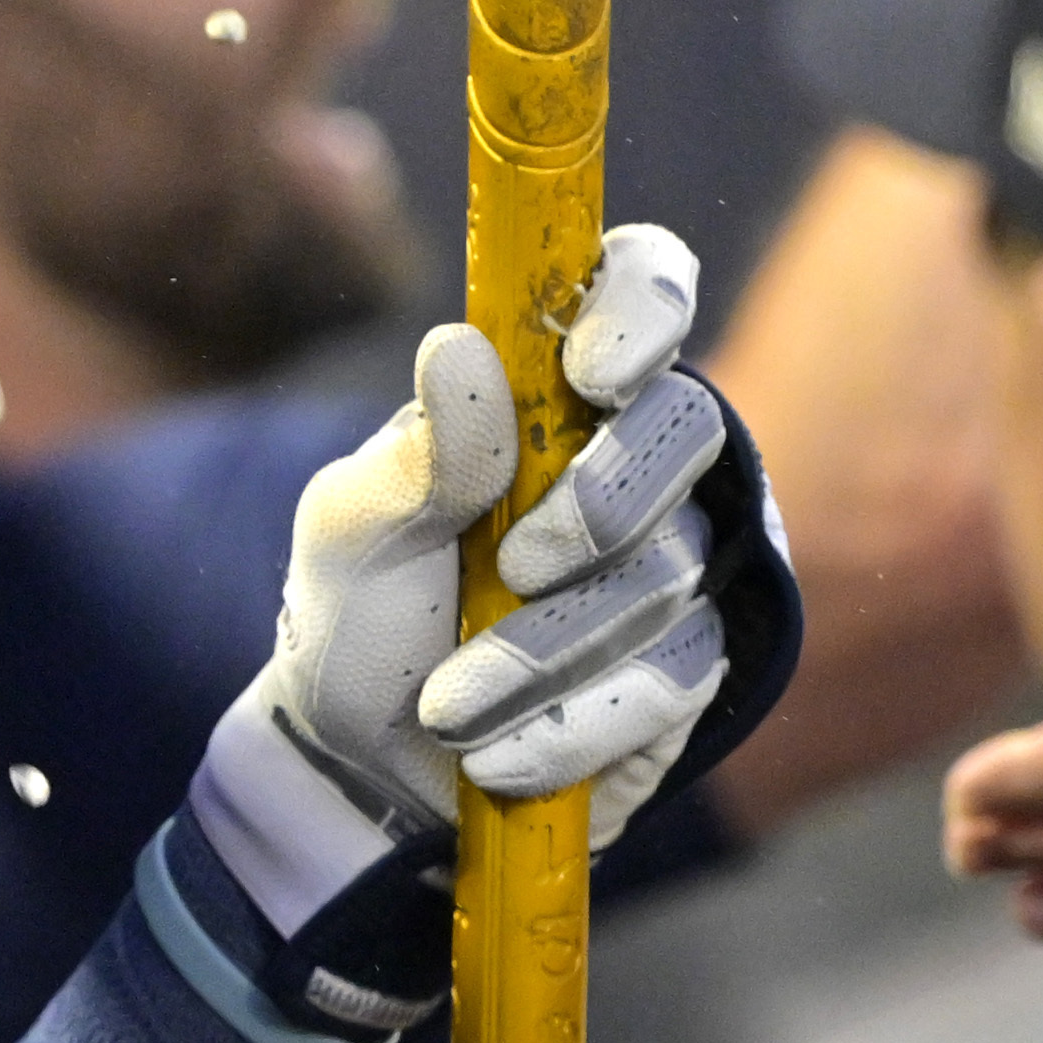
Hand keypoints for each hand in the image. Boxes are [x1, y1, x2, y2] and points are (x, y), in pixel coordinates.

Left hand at [200, 230, 801, 960]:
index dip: (644, 307)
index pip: (645, 286)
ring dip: (542, 651)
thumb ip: (420, 452)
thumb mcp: (354, 526)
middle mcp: (632, 459)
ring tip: (447, 705)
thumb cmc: (361, 609)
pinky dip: (569, 723)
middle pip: (688, 429)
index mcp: (550, 389)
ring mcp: (675, 561)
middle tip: (512, 567)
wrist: (361, 756)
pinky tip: (494, 755)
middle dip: (599, 504)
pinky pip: (669, 680)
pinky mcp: (686, 668)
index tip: (593, 372)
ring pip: (667, 575)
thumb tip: (459, 347)